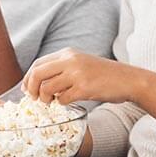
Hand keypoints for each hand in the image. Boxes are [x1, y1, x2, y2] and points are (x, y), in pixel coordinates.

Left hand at [22, 48, 146, 104]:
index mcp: (67, 53)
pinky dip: (62, 103)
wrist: (128, 79)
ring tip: (53, 101)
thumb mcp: (80, 63)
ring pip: (47, 88)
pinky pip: (62, 99)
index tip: (28, 90)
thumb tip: (37, 82)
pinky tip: (69, 101)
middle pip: (37, 74)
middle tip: (35, 99)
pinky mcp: (84, 88)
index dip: (28, 78)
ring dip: (46, 99)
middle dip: (32, 89)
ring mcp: (77, 74)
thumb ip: (61, 68)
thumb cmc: (103, 75)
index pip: (38, 64)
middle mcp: (70, 60)